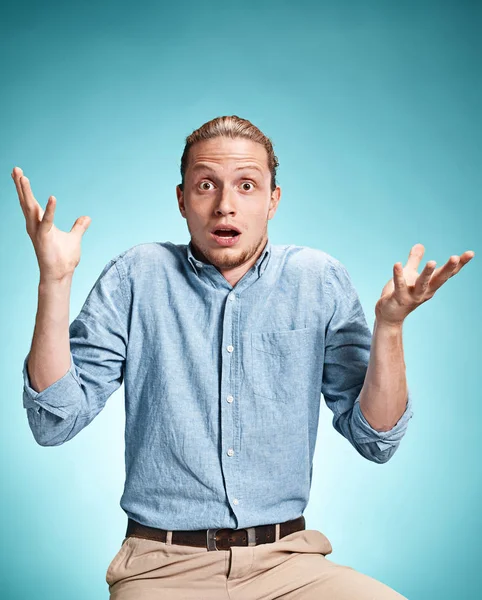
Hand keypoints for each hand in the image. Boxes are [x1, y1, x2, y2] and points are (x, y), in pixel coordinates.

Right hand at [12, 166, 91, 281]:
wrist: (60, 276)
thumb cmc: (64, 259)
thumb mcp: (74, 238)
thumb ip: (79, 227)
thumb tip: (86, 218)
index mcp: (40, 224)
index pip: (30, 202)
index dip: (25, 189)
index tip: (20, 174)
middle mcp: (35, 226)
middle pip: (26, 202)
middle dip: (20, 185)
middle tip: (15, 168)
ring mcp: (38, 232)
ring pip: (30, 208)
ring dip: (26, 192)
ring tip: (22, 176)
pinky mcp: (44, 238)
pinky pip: (47, 222)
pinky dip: (50, 210)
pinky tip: (52, 197)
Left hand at [375, 243, 474, 326]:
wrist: (389, 316)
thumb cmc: (401, 294)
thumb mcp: (410, 275)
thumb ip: (415, 260)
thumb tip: (420, 244)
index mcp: (430, 285)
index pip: (447, 274)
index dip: (459, 264)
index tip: (471, 253)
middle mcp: (425, 291)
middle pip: (439, 279)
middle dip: (448, 268)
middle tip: (455, 257)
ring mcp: (413, 296)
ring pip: (422, 284)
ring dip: (427, 273)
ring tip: (432, 262)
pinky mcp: (399, 298)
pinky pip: (399, 286)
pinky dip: (398, 275)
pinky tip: (397, 264)